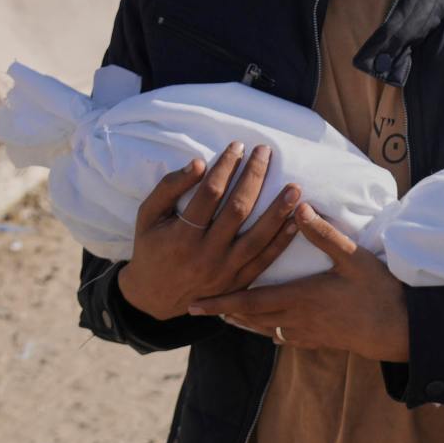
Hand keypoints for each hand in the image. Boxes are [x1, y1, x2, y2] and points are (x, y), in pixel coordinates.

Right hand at [115, 144, 304, 321]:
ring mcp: (224, 271)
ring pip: (257, 238)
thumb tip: (199, 163)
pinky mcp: (238, 283)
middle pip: (237, 210)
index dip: (225, 167)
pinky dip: (281, 241)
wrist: (155, 296)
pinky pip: (264, 261)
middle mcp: (205, 255)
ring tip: (294, 187)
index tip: (237, 146)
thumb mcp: (148, 216)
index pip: (209, 193)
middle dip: (254, 178)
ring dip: (278, 211)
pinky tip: (295, 221)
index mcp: (181, 236)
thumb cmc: (151, 248)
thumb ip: (169, 188)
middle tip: (265, 152)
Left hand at [189, 206, 410, 361]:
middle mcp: (295, 319)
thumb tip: (299, 207)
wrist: (397, 330)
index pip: (248, 302)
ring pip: (263, 329)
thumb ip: (323, 234)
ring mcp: (306, 333)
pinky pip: (281, 337)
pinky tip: (264, 326)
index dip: (219, 302)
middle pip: (249, 318)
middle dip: (222, 312)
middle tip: (197, 308)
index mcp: (299, 297)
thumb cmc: (377, 292)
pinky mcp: (317, 340)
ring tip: (223, 315)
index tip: (194, 304)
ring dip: (241, 322)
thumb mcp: (353, 258)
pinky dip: (264, 330)